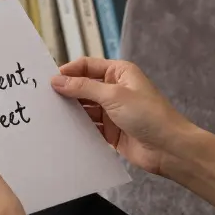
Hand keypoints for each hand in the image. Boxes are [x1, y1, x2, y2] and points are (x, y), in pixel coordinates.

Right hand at [51, 57, 194, 176]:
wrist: (169, 149)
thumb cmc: (150, 116)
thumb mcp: (114, 96)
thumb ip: (84, 87)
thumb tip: (58, 80)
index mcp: (119, 73)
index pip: (87, 66)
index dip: (68, 71)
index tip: (50, 81)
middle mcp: (114, 89)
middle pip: (83, 86)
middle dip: (67, 92)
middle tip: (45, 99)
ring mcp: (112, 111)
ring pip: (84, 107)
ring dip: (71, 111)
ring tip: (52, 116)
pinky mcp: (110, 131)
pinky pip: (89, 126)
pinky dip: (78, 127)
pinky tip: (65, 130)